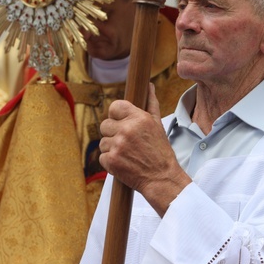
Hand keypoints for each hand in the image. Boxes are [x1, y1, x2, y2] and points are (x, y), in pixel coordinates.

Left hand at [99, 84, 190, 215]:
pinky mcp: (111, 161)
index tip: (121, 123)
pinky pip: (101, 156)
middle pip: (105, 125)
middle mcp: (127, 130)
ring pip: (102, 141)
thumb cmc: (160, 151)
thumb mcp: (158, 124)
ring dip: (111, 148)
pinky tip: (123, 163)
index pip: (114, 107)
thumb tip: (149, 85)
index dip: (116, 115)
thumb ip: (151, 103)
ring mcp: (118, 146)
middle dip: (112, 133)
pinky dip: (109, 161)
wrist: (162, 178)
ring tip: (126, 154)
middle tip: (126, 142)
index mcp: (138, 118)